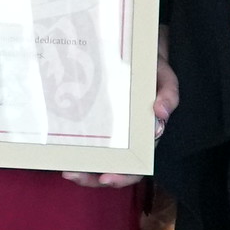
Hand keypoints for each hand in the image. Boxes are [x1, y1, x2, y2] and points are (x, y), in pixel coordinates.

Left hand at [61, 38, 178, 190]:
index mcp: (145, 135)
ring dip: (82, 170)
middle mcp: (127, 139)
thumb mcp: (164, 76)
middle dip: (93, 178)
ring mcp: (111, 133)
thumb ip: (168, 93)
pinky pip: (86, 141)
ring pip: (97, 161)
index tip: (107, 178)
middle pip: (111, 169)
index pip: (137, 164)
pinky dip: (75, 149)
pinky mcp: (97, 122)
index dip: (124, 176)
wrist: (137, 51)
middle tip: (74, 175)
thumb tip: (161, 112)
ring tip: (66, 170)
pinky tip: (60, 148)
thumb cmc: (152, 68)